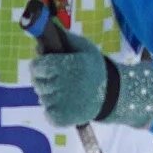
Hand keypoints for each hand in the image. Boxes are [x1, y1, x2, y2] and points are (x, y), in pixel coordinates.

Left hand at [30, 24, 152, 128]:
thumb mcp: (85, 48)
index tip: (47, 66)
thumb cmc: (96, 68)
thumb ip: (65, 39)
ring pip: (42, 98)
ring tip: (66, 93)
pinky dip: (53, 110)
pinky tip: (66, 105)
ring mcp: (61, 103)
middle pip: (37, 82)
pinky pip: (47, 113)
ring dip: (50, 95)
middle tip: (59, 80)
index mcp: (67, 66)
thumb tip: (43, 33)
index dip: (39, 66)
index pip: (36, 67)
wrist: (115, 95)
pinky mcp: (62, 118)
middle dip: (44, 80)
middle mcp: (62, 85)